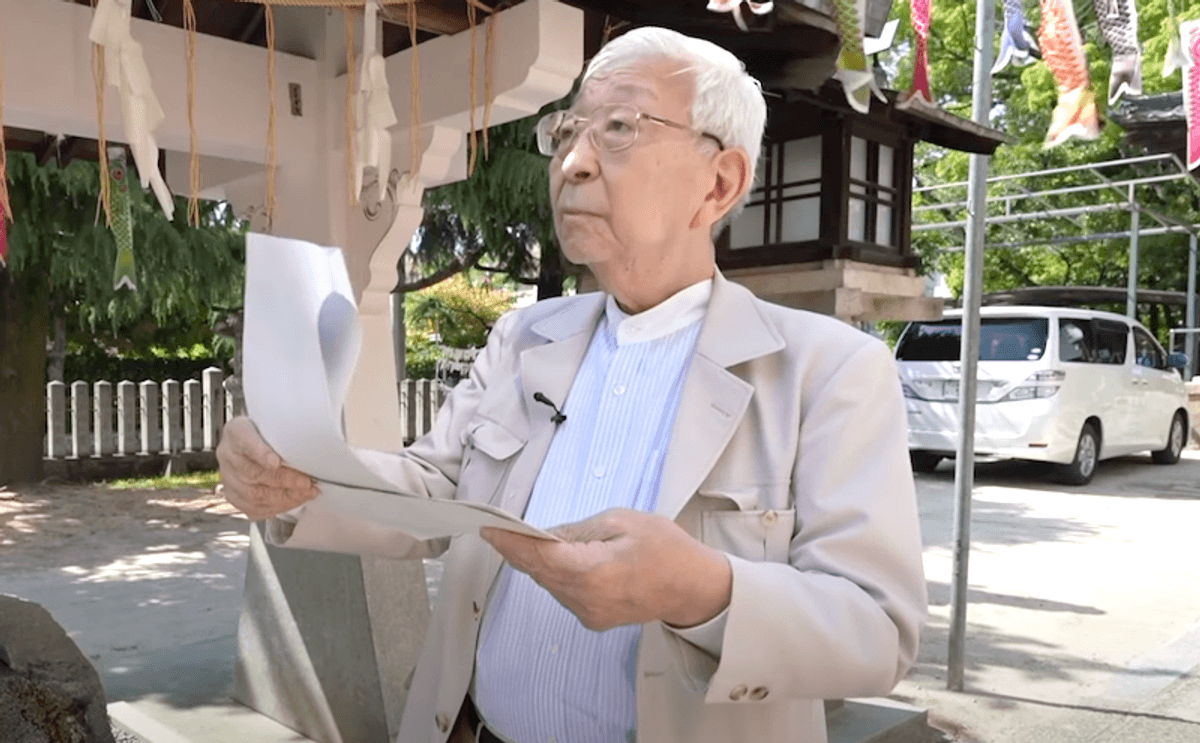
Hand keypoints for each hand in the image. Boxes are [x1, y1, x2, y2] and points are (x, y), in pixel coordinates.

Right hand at [216, 416, 318, 519]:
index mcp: (237, 432)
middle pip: (254, 473)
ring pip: (254, 495)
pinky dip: (277, 508)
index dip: (260, 454)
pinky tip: (293, 502)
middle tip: (307, 482)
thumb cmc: (263, 433)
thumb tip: (309, 445)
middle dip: (285, 480)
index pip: (245, 441)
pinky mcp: (233, 496)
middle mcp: (228, 455)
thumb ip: (284, 431)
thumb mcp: (271, 423)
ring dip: (285, 497)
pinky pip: (253, 508)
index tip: (276, 462)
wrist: (249, 443)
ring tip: (306, 493)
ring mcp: (228, 478)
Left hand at [481, 508, 731, 630]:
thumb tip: (544, 534)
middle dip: (519, 549)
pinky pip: (563, 591)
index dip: (511, 542)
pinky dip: (555, 573)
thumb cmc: (667, 550)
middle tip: (500, 527)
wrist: (693, 587)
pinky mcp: (592, 618)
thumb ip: (577, 530)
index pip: (540, 557)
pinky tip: (558, 556)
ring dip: (538, 561)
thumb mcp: (622, 522)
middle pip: (540, 571)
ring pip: (549, 582)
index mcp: (595, 573)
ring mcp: (589, 614)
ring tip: (529, 538)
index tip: (489, 529)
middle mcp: (587, 600)